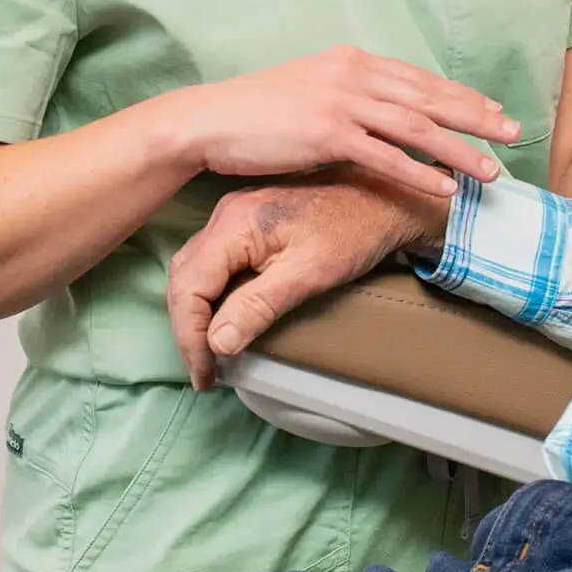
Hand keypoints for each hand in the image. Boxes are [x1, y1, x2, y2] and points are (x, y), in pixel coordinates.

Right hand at [156, 45, 512, 200]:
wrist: (208, 120)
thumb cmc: (254, 112)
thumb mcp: (309, 88)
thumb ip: (347, 95)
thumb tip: (379, 110)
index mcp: (351, 61)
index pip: (419, 78)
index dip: (460, 94)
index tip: (492, 108)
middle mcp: (352, 74)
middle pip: (429, 96)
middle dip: (476, 115)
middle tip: (514, 132)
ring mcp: (341, 102)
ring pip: (417, 126)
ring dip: (460, 149)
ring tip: (492, 169)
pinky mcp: (326, 134)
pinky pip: (386, 156)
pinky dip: (420, 172)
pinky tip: (445, 188)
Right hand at [166, 174, 448, 387]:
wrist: (386, 197)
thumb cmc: (353, 233)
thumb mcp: (308, 274)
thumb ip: (258, 306)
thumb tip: (217, 344)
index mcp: (235, 224)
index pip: (189, 287)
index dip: (190, 336)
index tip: (206, 373)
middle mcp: (226, 215)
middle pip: (185, 278)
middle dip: (188, 329)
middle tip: (205, 371)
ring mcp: (235, 215)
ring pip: (194, 269)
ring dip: (196, 313)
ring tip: (210, 353)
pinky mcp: (248, 221)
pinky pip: (213, 261)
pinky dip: (210, 295)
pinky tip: (224, 320)